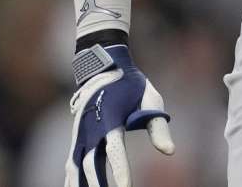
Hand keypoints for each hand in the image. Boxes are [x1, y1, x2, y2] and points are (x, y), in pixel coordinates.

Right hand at [66, 44, 174, 186]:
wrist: (103, 66)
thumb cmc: (131, 85)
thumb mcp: (150, 99)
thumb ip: (158, 127)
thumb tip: (169, 152)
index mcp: (111, 120)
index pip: (115, 151)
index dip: (120, 171)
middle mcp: (92, 129)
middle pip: (92, 164)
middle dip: (99, 185)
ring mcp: (81, 133)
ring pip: (76, 166)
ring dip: (80, 184)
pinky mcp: (77, 136)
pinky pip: (71, 161)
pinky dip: (71, 177)